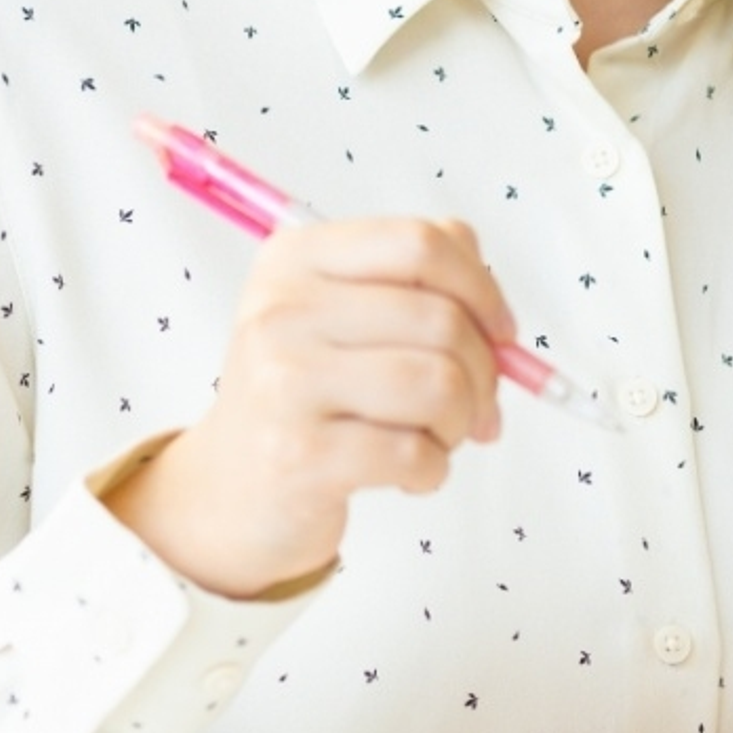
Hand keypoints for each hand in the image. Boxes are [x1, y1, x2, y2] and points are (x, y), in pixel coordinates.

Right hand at [105, 216, 518, 598]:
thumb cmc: (306, 396)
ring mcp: (284, 381)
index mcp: (296, 258)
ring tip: (437, 439)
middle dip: (485, 372)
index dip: (482, 288)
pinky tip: (408, 475)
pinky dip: (432, 471)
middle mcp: (281, 310)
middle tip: (477, 408)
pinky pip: (415, 454)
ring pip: (438, 385)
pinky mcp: (299, 455)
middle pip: (441, 319)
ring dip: (460, 423)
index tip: (501, 332)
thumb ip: (421, 290)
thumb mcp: (342, 317)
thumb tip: (501, 324)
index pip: (421, 243)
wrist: (231, 489)